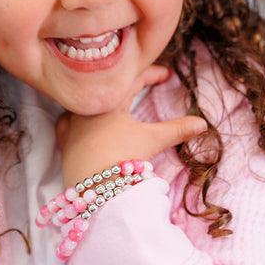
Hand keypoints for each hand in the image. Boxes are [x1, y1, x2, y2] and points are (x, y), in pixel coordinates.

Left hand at [55, 66, 206, 187]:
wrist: (94, 190)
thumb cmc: (122, 158)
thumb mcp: (152, 140)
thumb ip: (177, 129)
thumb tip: (202, 124)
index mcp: (108, 100)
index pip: (133, 79)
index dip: (153, 74)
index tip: (167, 75)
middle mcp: (86, 106)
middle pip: (109, 89)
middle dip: (128, 86)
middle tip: (145, 84)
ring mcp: (70, 122)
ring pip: (89, 103)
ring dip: (105, 101)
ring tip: (118, 102)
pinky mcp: (62, 139)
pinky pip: (71, 120)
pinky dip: (83, 117)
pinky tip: (88, 120)